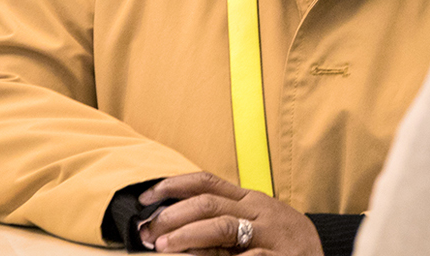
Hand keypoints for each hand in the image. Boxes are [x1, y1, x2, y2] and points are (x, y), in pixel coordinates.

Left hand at [136, 173, 324, 255]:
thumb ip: (223, 223)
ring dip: (187, 236)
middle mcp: (260, 211)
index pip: (207, 182)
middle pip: (209, 203)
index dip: (173, 186)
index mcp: (251, 200)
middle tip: (148, 232)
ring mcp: (271, 234)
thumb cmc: (284, 244)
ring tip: (164, 247)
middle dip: (172, 215)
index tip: (145, 198)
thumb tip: (174, 227)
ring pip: (222, 227)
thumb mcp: (256, 225)